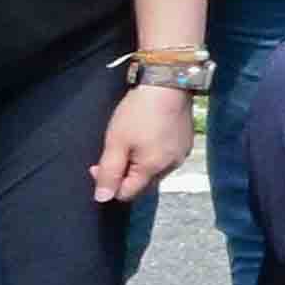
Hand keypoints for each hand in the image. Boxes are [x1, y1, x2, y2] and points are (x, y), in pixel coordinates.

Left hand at [89, 79, 194, 207]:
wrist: (168, 85)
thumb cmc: (138, 113)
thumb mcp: (116, 142)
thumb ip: (109, 172)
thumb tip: (102, 198)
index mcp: (152, 169)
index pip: (127, 194)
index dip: (108, 185)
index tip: (97, 165)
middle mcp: (171, 167)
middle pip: (141, 183)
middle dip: (123, 173)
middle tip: (113, 151)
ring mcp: (182, 154)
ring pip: (154, 170)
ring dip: (139, 163)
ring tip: (131, 142)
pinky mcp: (186, 142)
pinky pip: (165, 157)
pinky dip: (153, 153)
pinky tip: (148, 136)